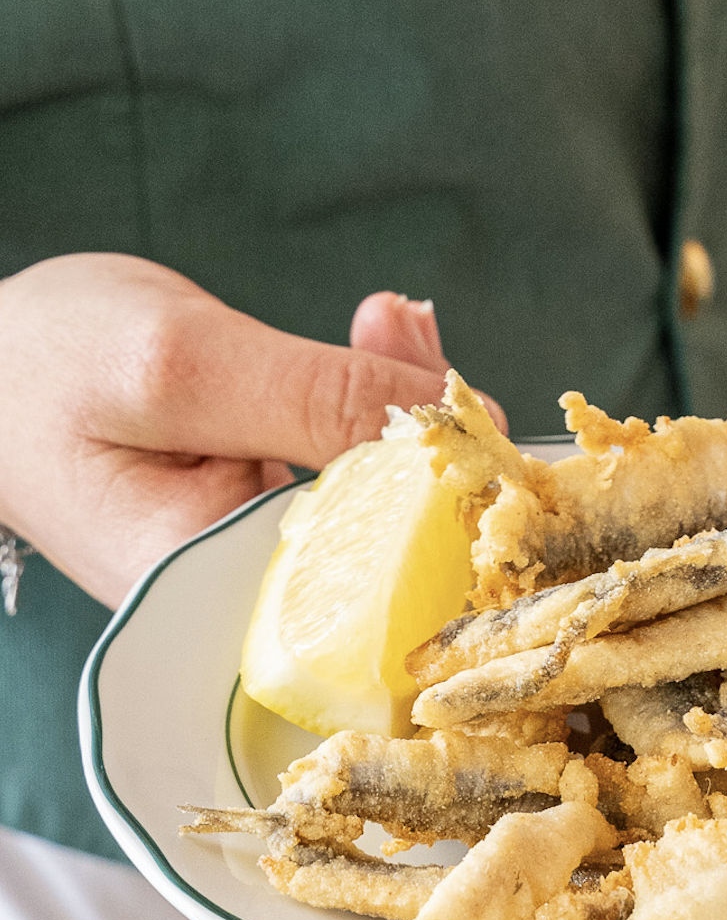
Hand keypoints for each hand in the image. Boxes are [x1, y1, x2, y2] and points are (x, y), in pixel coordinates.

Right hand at [0, 254, 500, 606]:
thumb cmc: (47, 368)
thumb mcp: (181, 364)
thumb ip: (313, 396)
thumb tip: (447, 417)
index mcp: (220, 594)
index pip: (383, 585)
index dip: (454, 514)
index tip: (487, 441)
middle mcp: (256, 590)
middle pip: (400, 535)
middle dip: (429, 433)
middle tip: (414, 343)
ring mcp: (271, 547)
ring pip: (389, 485)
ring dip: (403, 395)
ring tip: (392, 326)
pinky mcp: (276, 501)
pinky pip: (355, 453)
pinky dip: (374, 387)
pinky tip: (381, 332)